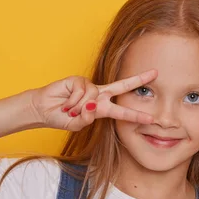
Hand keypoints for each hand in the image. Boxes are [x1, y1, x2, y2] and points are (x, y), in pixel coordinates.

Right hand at [30, 69, 157, 130]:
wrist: (43, 110)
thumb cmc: (61, 118)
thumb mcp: (77, 125)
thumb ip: (87, 119)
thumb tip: (93, 105)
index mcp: (101, 108)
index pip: (122, 111)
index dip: (136, 115)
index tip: (151, 119)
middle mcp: (98, 95)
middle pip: (122, 86)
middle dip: (139, 79)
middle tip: (156, 74)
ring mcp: (89, 87)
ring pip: (93, 98)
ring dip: (79, 109)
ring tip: (69, 111)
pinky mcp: (78, 80)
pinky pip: (82, 92)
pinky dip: (73, 102)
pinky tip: (65, 103)